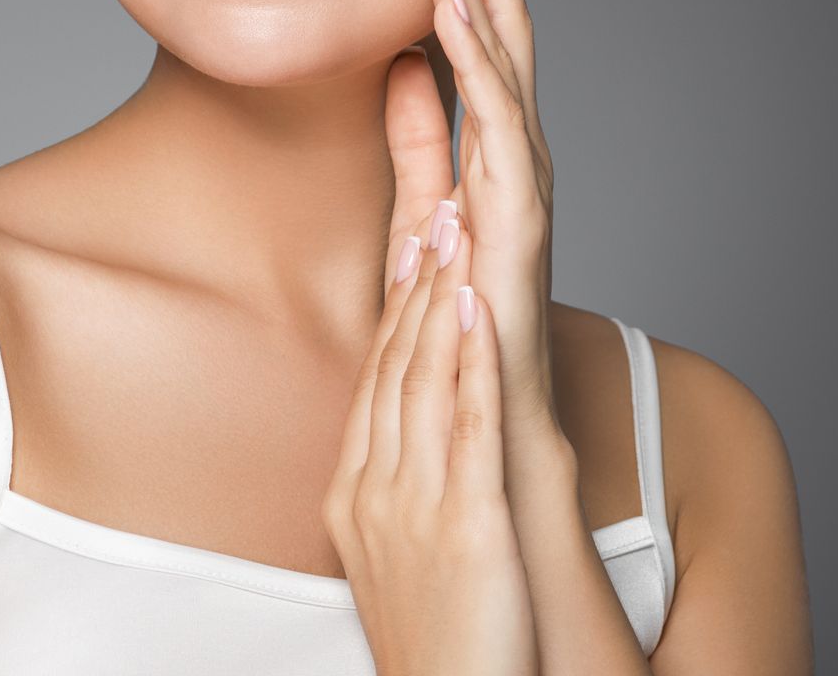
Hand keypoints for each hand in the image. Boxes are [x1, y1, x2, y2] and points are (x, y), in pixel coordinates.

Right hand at [325, 202, 536, 675]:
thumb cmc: (436, 643)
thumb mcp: (394, 556)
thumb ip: (395, 489)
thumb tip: (402, 442)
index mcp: (355, 494)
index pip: (375, 379)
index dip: (396, 307)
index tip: (410, 245)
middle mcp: (376, 490)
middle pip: (394, 364)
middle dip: (415, 281)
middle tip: (433, 206)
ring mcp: (417, 505)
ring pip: (425, 379)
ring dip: (441, 296)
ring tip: (457, 228)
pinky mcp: (467, 523)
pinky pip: (469, 426)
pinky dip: (474, 358)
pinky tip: (482, 308)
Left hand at [390, 0, 560, 449]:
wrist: (494, 442)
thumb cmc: (462, 336)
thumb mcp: (423, 214)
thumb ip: (418, 144)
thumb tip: (400, 68)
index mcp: (492, 153)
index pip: (484, 40)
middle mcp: (516, 160)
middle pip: (505, 34)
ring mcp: (522, 190)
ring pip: (504, 65)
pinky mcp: (515, 228)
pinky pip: (493, 131)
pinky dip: (476, 67)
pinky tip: (453, 11)